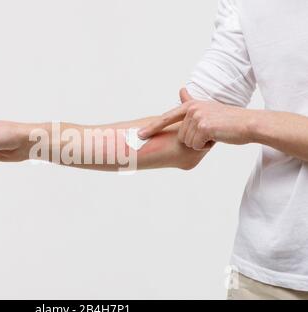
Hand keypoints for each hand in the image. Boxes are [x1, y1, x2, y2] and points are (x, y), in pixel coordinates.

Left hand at [138, 89, 253, 149]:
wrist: (247, 124)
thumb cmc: (227, 120)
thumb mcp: (207, 107)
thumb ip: (191, 101)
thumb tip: (181, 90)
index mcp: (190, 105)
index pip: (166, 118)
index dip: (151, 128)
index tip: (139, 135)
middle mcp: (191, 109)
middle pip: (180, 136)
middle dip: (194, 139)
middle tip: (210, 132)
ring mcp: (197, 117)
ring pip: (187, 141)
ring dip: (201, 142)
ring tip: (214, 133)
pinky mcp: (204, 126)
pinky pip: (196, 144)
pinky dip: (205, 145)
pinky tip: (216, 137)